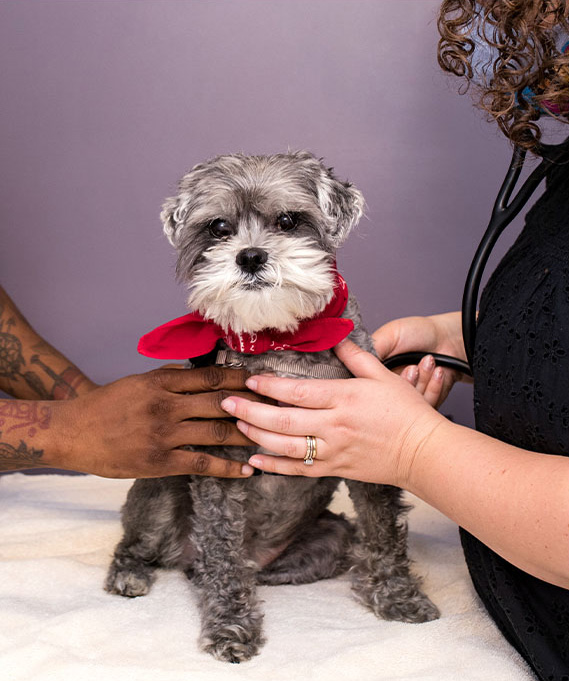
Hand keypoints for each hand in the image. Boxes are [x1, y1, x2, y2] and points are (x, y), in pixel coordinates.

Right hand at [51, 366, 259, 477]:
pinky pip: (202, 463)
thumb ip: (170, 380)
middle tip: (278, 407)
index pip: (212, 377)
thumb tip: (202, 376)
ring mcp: (164, 434)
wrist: (72, 432)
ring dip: (248, 434)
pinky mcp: (160, 461)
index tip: (262, 381)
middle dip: (253, 404)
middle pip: (221, 402)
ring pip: (217, 432)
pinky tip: (246, 470)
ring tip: (270, 437)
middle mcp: (167, 405)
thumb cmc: (106, 405)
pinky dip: (228, 468)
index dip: (241, 379)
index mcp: (162, 382)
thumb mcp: (138, 382)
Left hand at [220, 339, 445, 483]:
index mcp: (344, 398)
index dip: (269, 387)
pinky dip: (275, 467)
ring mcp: (334, 451)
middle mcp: (335, 426)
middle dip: (250, 412)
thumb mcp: (383, 376)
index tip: (249, 380)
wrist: (425, 453)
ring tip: (236, 426)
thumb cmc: (407, 413)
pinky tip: (255, 460)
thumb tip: (338, 337)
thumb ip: (356, 357)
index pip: (298, 392)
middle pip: (284, 420)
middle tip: (226, 403)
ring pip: (286, 446)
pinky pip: (299, 470)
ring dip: (257, 436)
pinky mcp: (336, 469)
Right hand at [373, 313, 467, 407]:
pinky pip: (426, 405)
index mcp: (376, 370)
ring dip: (421, 381)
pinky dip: (434, 386)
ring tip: (427, 363)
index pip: (365, 385)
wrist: (448, 339)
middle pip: (386, 399)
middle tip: (412, 368)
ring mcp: (407, 398)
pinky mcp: (424, 404)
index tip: (386, 373)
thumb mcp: (390, 335)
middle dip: (403, 382)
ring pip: (407, 404)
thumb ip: (371, 349)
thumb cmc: (420, 333)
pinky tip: (437, 371)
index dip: (373, 382)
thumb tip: (350, 357)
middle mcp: (389, 387)